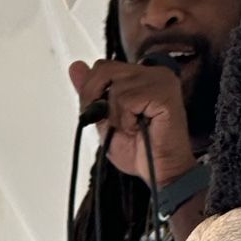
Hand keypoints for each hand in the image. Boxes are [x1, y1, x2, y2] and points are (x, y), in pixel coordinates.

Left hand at [69, 58, 193, 183]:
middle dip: (97, 100)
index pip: (103, 66)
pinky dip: (126, 120)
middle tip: (113, 124)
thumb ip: (92, 92)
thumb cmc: (141, 150)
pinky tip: (139, 128)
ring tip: (132, 128)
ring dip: (116, 116)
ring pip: (115, 87)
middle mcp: (153, 73)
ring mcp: (161, 80)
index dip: (92, 91)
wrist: (161, 173)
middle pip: (104, 69)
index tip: (100, 114)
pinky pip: (127, 99)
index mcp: (142, 75)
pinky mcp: (165, 93)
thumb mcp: (106, 119)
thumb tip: (76, 67)